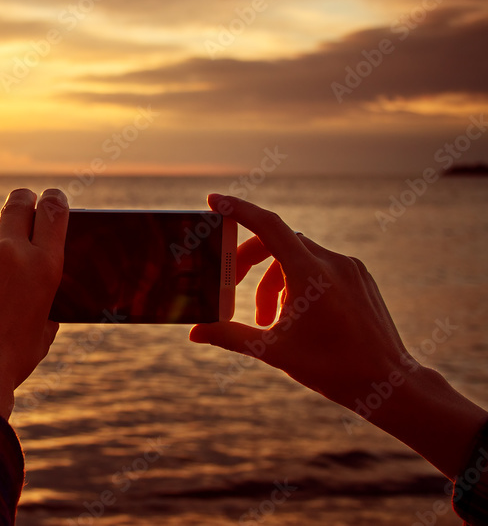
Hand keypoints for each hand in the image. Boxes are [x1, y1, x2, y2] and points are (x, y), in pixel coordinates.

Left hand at [0, 188, 68, 418]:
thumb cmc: (12, 359)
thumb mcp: (44, 329)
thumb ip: (43, 300)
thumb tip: (35, 286)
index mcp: (44, 266)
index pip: (54, 211)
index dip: (54, 200)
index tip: (51, 197)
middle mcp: (11, 253)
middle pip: (17, 204)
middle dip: (22, 201)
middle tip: (22, 203)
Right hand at [191, 194, 486, 477]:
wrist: (391, 384)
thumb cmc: (333, 369)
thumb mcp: (274, 351)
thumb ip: (231, 336)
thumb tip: (195, 333)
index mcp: (310, 274)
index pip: (267, 226)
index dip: (238, 209)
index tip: (214, 201)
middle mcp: (332, 262)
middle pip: (277, 242)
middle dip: (250, 262)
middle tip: (233, 288)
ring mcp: (349, 267)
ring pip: (297, 256)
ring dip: (274, 280)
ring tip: (270, 320)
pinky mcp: (360, 277)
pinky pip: (319, 265)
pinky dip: (298, 282)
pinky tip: (297, 316)